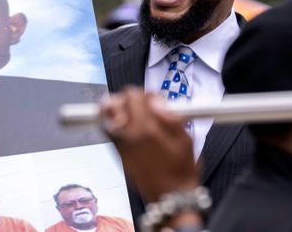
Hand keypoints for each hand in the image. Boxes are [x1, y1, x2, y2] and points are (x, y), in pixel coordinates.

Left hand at [99, 87, 199, 202]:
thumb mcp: (186, 140)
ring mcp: (119, 144)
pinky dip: (112, 121)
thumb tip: (156, 101)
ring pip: (105, 115)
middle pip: (115, 102)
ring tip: (129, 112)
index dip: (145, 94)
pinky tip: (125, 124)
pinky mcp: (117, 152)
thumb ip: (171, 116)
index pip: (132, 95)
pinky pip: (107, 129)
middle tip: (142, 105)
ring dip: (116, 108)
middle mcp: (128, 134)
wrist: (170, 198)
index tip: (155, 101)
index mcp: (146, 129)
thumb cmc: (181, 170)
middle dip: (129, 99)